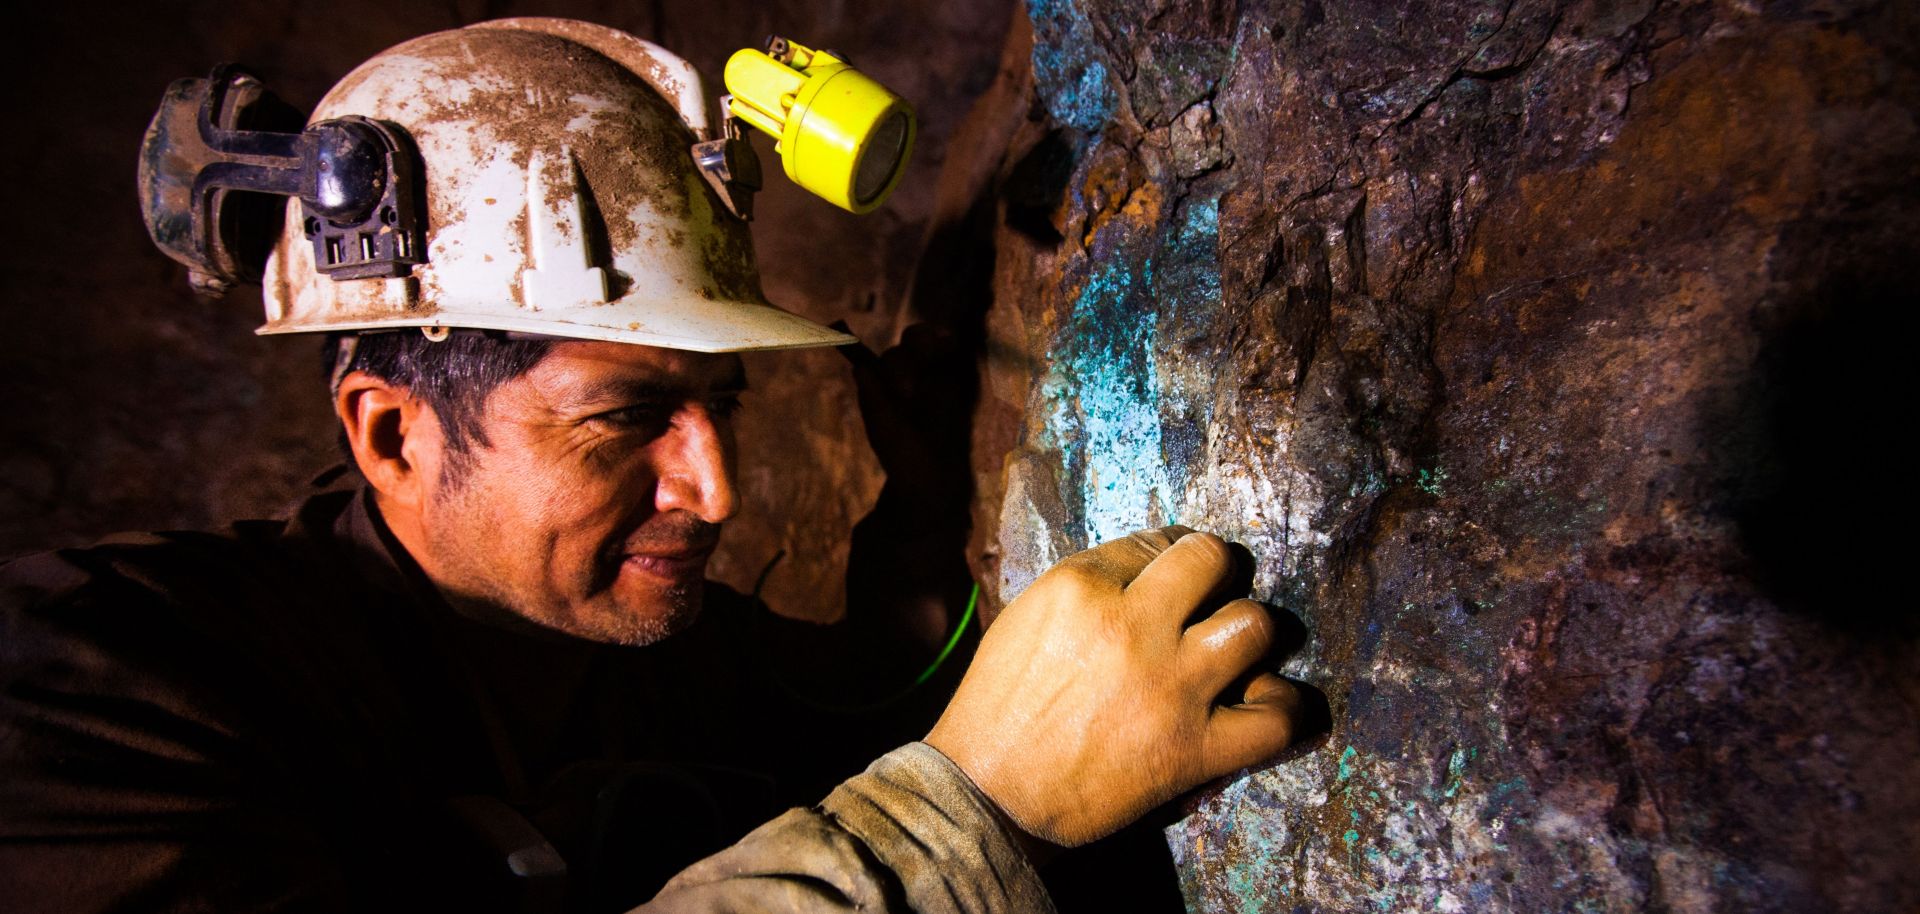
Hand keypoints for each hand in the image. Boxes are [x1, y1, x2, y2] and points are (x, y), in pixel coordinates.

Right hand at [925, 527, 1304, 847]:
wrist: (985, 795)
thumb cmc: (998, 707)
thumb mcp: (1027, 617)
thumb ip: (1090, 588)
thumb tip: (1153, 572)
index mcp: (1081, 587)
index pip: (1157, 543)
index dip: (1171, 559)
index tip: (1174, 581)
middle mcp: (1131, 625)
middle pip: (1213, 560)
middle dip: (1219, 575)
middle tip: (1211, 601)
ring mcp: (1169, 686)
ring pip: (1255, 625)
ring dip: (1250, 636)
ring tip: (1236, 653)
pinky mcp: (1192, 749)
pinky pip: (1276, 720)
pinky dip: (1285, 709)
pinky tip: (1270, 703)